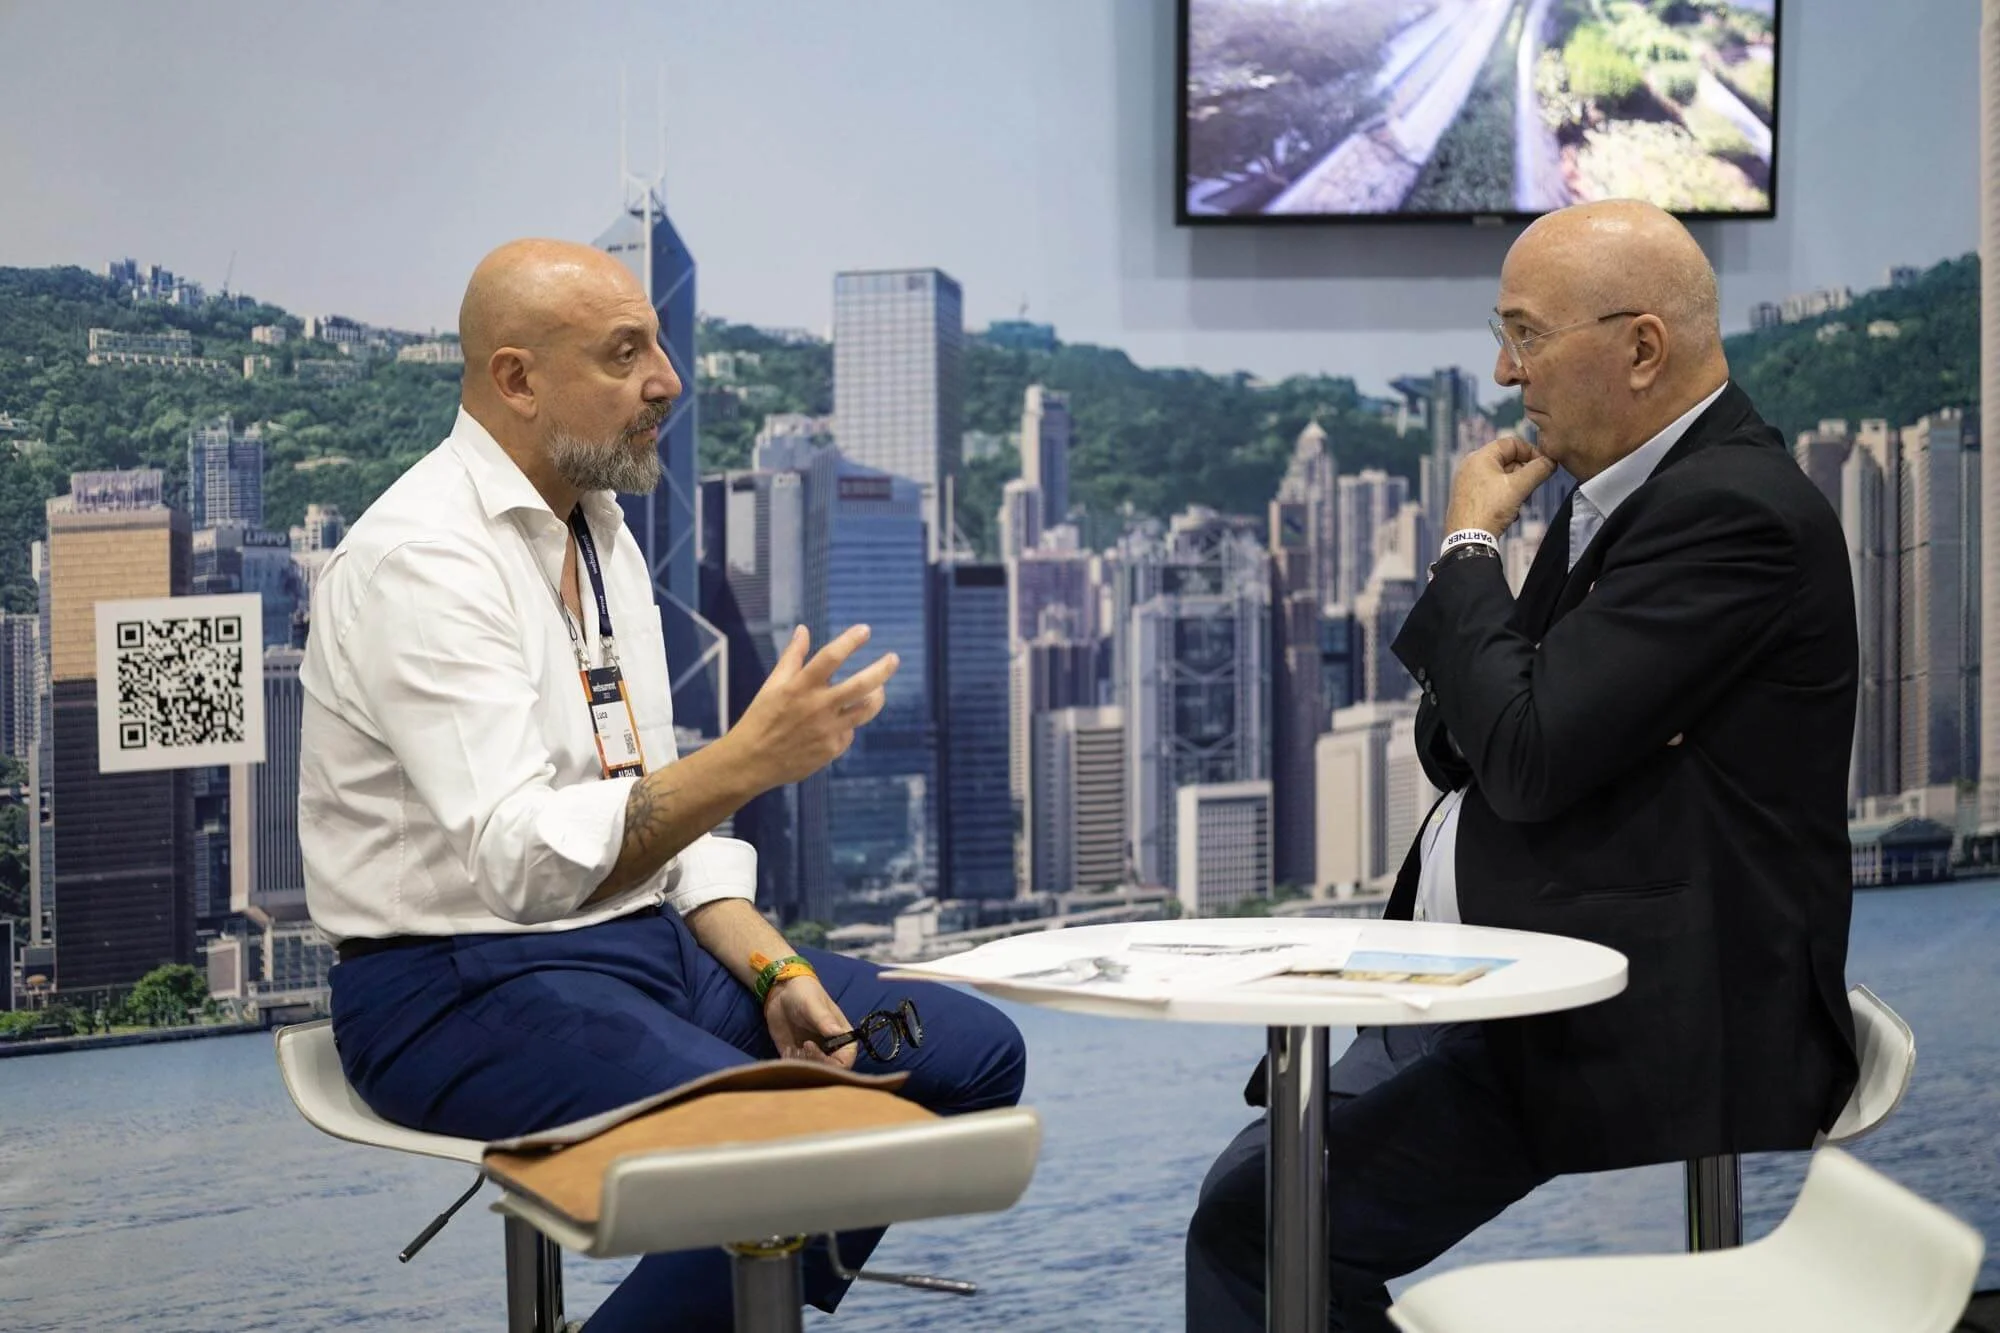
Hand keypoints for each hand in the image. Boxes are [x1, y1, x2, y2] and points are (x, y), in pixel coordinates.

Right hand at [725, 624, 898, 790]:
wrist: (752, 761)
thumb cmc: (762, 717)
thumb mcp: (773, 684)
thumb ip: (792, 657)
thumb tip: (803, 629)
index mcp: (800, 687)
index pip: (830, 657)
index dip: (850, 641)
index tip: (865, 629)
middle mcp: (817, 707)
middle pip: (860, 685)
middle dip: (882, 670)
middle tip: (894, 658)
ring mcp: (827, 730)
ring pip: (866, 710)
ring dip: (877, 696)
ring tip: (879, 689)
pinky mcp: (832, 749)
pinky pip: (850, 732)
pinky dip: (848, 724)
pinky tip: (839, 722)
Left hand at [763, 973, 857, 1068]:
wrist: (781, 991)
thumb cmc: (804, 994)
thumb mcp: (813, 1004)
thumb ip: (824, 1020)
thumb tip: (837, 1032)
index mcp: (842, 1038)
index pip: (844, 1063)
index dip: (830, 1063)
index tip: (810, 1046)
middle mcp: (830, 1050)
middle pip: (828, 1072)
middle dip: (813, 1065)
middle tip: (800, 1048)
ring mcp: (813, 1054)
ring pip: (811, 1073)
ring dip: (800, 1065)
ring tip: (793, 1047)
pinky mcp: (796, 1056)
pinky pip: (795, 1070)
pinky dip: (789, 1064)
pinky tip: (787, 1048)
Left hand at [1444, 435, 1557, 539]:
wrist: (1468, 541)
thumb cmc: (1488, 511)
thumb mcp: (1518, 487)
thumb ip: (1538, 470)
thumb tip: (1550, 461)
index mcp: (1479, 457)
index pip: (1511, 442)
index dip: (1531, 451)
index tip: (1544, 464)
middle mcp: (1471, 467)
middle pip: (1507, 460)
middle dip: (1524, 474)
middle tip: (1531, 488)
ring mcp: (1468, 484)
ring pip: (1502, 478)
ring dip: (1517, 489)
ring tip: (1519, 503)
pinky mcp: (1469, 499)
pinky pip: (1494, 492)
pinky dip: (1506, 499)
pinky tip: (1510, 513)